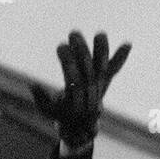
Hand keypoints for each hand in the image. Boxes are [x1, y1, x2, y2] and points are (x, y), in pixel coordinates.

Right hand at [30, 31, 130, 152]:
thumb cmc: (62, 114)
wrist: (82, 125)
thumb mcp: (47, 109)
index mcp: (74, 95)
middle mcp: (89, 88)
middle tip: (73, 33)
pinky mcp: (105, 80)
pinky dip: (121, 57)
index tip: (60, 46)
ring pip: (102, 65)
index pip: (71, 74)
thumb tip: (32, 84)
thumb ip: (40, 97)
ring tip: (100, 34)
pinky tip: (128, 44)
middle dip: (80, 48)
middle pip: (86, 65)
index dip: (67, 60)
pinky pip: (114, 69)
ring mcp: (99, 83)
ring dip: (101, 49)